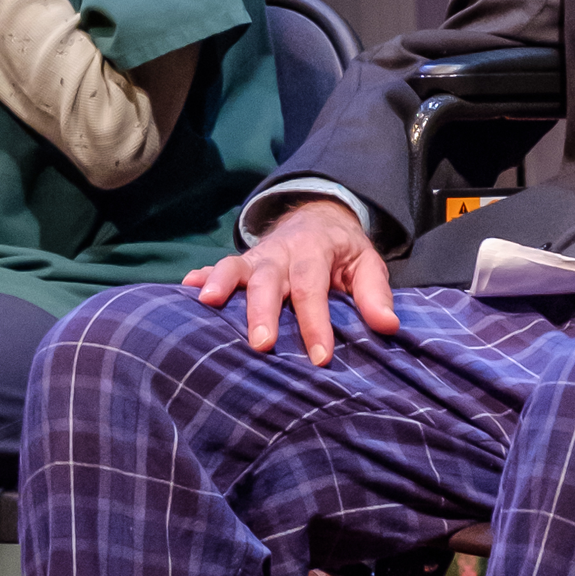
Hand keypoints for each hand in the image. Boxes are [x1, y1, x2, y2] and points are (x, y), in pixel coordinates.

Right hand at [184, 200, 401, 364]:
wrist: (319, 217)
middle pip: (270, 280)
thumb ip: (375, 294)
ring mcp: (258, 256)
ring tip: (207, 302)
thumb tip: (388, 325)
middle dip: (263, 311)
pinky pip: (218, 267)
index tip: (320, 358)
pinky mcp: (241, 263)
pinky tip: (186, 290)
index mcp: (315, 252)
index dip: (316, 323)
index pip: (313, 288)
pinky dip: (202, 277)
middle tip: (261, 344)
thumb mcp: (367, 266)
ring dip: (222, 284)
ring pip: (237, 268)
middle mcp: (282, 252)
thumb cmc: (343, 253)